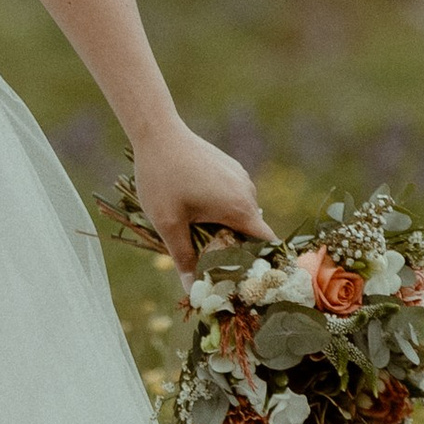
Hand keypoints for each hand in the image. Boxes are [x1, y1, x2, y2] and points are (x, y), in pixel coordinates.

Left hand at [129, 122, 270, 277]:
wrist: (158, 132)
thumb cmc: (162, 179)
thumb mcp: (168, 223)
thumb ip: (183, 258)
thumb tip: (192, 291)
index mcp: (239, 208)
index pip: (266, 243)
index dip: (258, 262)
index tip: (242, 276)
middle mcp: (247, 192)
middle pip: (252, 231)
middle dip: (235, 248)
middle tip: (211, 262)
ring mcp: (240, 176)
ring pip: (242, 212)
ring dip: (226, 227)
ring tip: (198, 235)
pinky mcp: (230, 167)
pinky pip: (233, 196)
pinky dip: (222, 208)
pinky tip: (196, 209)